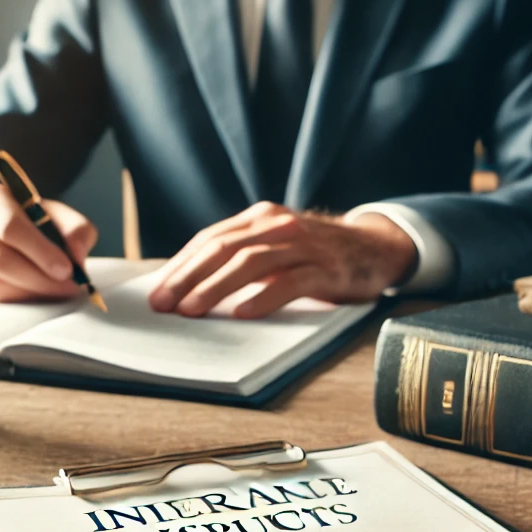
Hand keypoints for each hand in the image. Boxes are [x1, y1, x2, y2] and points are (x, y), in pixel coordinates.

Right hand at [0, 182, 96, 301]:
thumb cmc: (28, 222)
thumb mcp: (55, 215)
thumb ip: (75, 229)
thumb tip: (78, 255)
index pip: (10, 227)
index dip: (41, 252)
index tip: (67, 270)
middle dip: (39, 279)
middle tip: (68, 288)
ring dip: (29, 293)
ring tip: (55, 293)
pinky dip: (14, 302)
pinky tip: (33, 297)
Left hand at [148, 202, 416, 317]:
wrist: (375, 248)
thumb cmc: (314, 254)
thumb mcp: (274, 247)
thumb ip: (240, 258)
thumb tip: (188, 287)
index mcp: (259, 218)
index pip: (210, 240)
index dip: (180, 266)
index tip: (157, 291)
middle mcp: (277, 225)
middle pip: (223, 249)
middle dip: (188, 278)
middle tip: (164, 304)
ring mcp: (303, 245)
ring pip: (251, 263)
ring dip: (217, 288)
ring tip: (193, 309)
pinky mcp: (326, 268)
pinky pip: (290, 282)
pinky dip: (264, 297)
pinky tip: (244, 312)